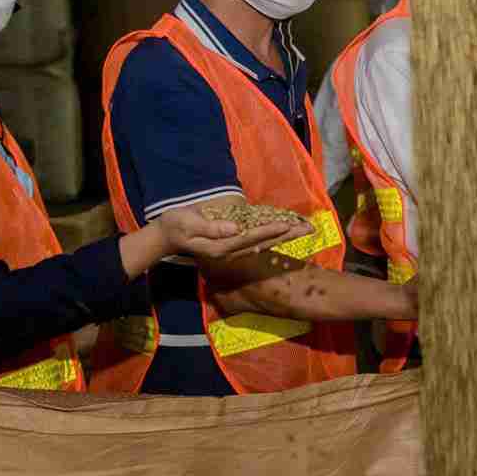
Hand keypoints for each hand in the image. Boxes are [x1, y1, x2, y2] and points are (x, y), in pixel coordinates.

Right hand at [157, 202, 311, 263]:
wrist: (167, 235)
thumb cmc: (176, 226)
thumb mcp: (189, 224)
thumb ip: (211, 228)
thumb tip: (234, 229)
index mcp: (222, 247)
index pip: (251, 238)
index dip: (270, 231)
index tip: (287, 226)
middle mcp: (231, 250)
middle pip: (264, 243)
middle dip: (287, 236)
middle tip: (309, 229)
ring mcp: (233, 248)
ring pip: (264, 243)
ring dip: (285, 236)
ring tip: (304, 230)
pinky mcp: (233, 243)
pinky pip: (257, 241)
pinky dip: (273, 236)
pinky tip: (286, 232)